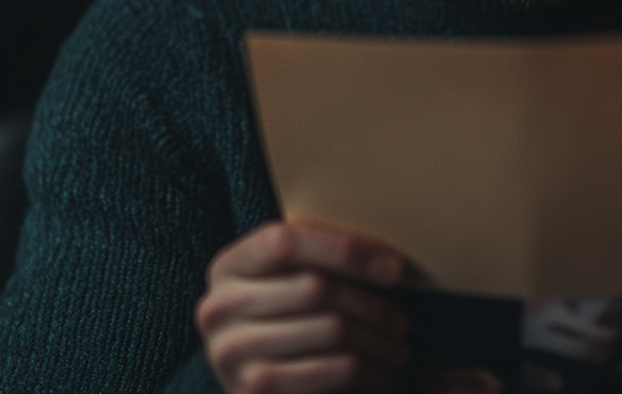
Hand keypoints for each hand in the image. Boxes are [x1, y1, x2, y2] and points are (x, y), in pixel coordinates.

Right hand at [196, 221, 411, 393]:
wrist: (257, 386)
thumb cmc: (287, 323)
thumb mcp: (288, 283)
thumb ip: (318, 259)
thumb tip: (387, 260)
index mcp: (229, 266)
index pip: (286, 242)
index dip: (345, 250)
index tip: (395, 268)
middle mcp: (219, 308)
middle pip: (317, 287)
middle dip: (373, 304)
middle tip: (402, 321)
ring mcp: (230, 352)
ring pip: (332, 329)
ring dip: (379, 341)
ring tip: (397, 347)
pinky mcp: (252, 391)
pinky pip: (333, 370)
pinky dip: (369, 371)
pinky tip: (381, 372)